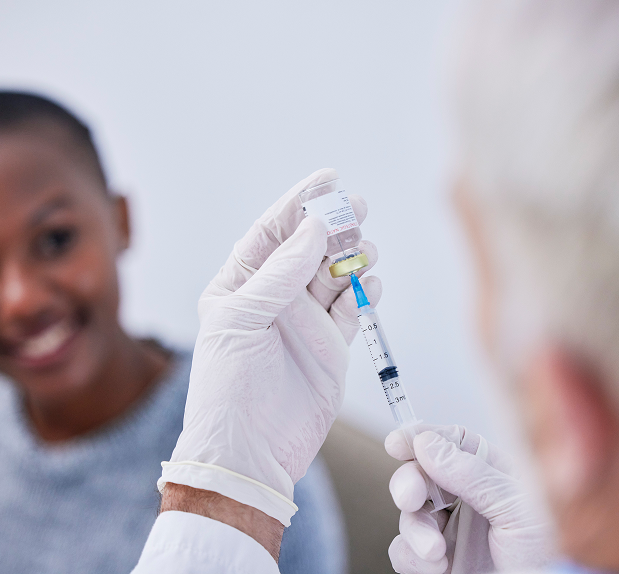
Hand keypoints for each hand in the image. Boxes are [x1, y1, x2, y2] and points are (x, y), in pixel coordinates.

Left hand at [159, 168, 380, 526]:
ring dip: (353, 257)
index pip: (272, 232)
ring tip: (366, 248)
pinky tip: (372, 283)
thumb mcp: (243, 319)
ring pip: (335, 276)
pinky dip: (364, 292)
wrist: (249, 450)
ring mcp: (304, 322)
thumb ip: (281, 273)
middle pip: (309, 249)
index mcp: (242, 286)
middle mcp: (274, 299)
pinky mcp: (331, 346)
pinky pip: (352, 309)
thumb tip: (313, 227)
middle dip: (333, 225)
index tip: (327, 179)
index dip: (298, 204)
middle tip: (358, 207)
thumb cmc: (230, 385)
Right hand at [385, 425, 551, 573]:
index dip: (421, 437)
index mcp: (492, 474)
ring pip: (410, 513)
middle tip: (410, 497)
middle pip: (421, 474)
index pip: (450, 442)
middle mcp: (468, 498)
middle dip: (409, 483)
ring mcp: (452, 530)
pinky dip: (412, 558)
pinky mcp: (439, 562)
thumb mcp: (519, 509)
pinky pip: (405, 551)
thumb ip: (472, 474)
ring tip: (436, 551)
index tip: (397, 443)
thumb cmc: (552, 557)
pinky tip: (437, 566)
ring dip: (414, 530)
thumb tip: (427, 443)